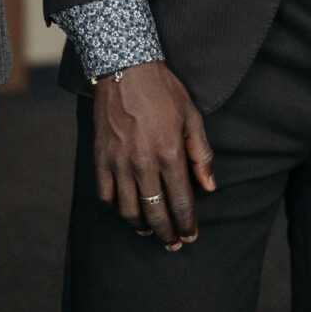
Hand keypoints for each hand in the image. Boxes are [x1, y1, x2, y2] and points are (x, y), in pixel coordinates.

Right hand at [92, 62, 217, 247]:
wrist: (125, 67)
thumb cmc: (163, 91)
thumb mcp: (192, 117)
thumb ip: (201, 155)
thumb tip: (210, 187)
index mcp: (169, 153)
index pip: (181, 201)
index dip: (187, 224)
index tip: (191, 236)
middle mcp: (143, 163)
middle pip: (156, 212)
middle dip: (167, 233)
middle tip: (173, 244)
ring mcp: (119, 162)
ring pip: (129, 209)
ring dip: (142, 227)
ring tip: (151, 232)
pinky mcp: (100, 157)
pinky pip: (105, 194)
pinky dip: (116, 208)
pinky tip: (126, 211)